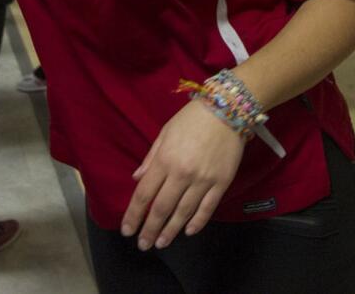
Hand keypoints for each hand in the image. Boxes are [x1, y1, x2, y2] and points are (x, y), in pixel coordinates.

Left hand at [120, 101, 245, 249]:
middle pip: (162, 208)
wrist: (227, 110)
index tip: (127, 230)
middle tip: (143, 245)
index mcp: (165, 160)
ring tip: (161, 243)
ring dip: (171, 231)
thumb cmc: (191, 119)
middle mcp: (182, 174)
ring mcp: (203, 181)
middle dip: (150, 229)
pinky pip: (207, 208)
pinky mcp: (221, 183)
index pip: (145, 194)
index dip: (134, 214)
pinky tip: (188, 232)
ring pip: (184, 213)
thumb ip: (151, 158)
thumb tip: (137, 180)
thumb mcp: (165, 133)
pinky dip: (197, 222)